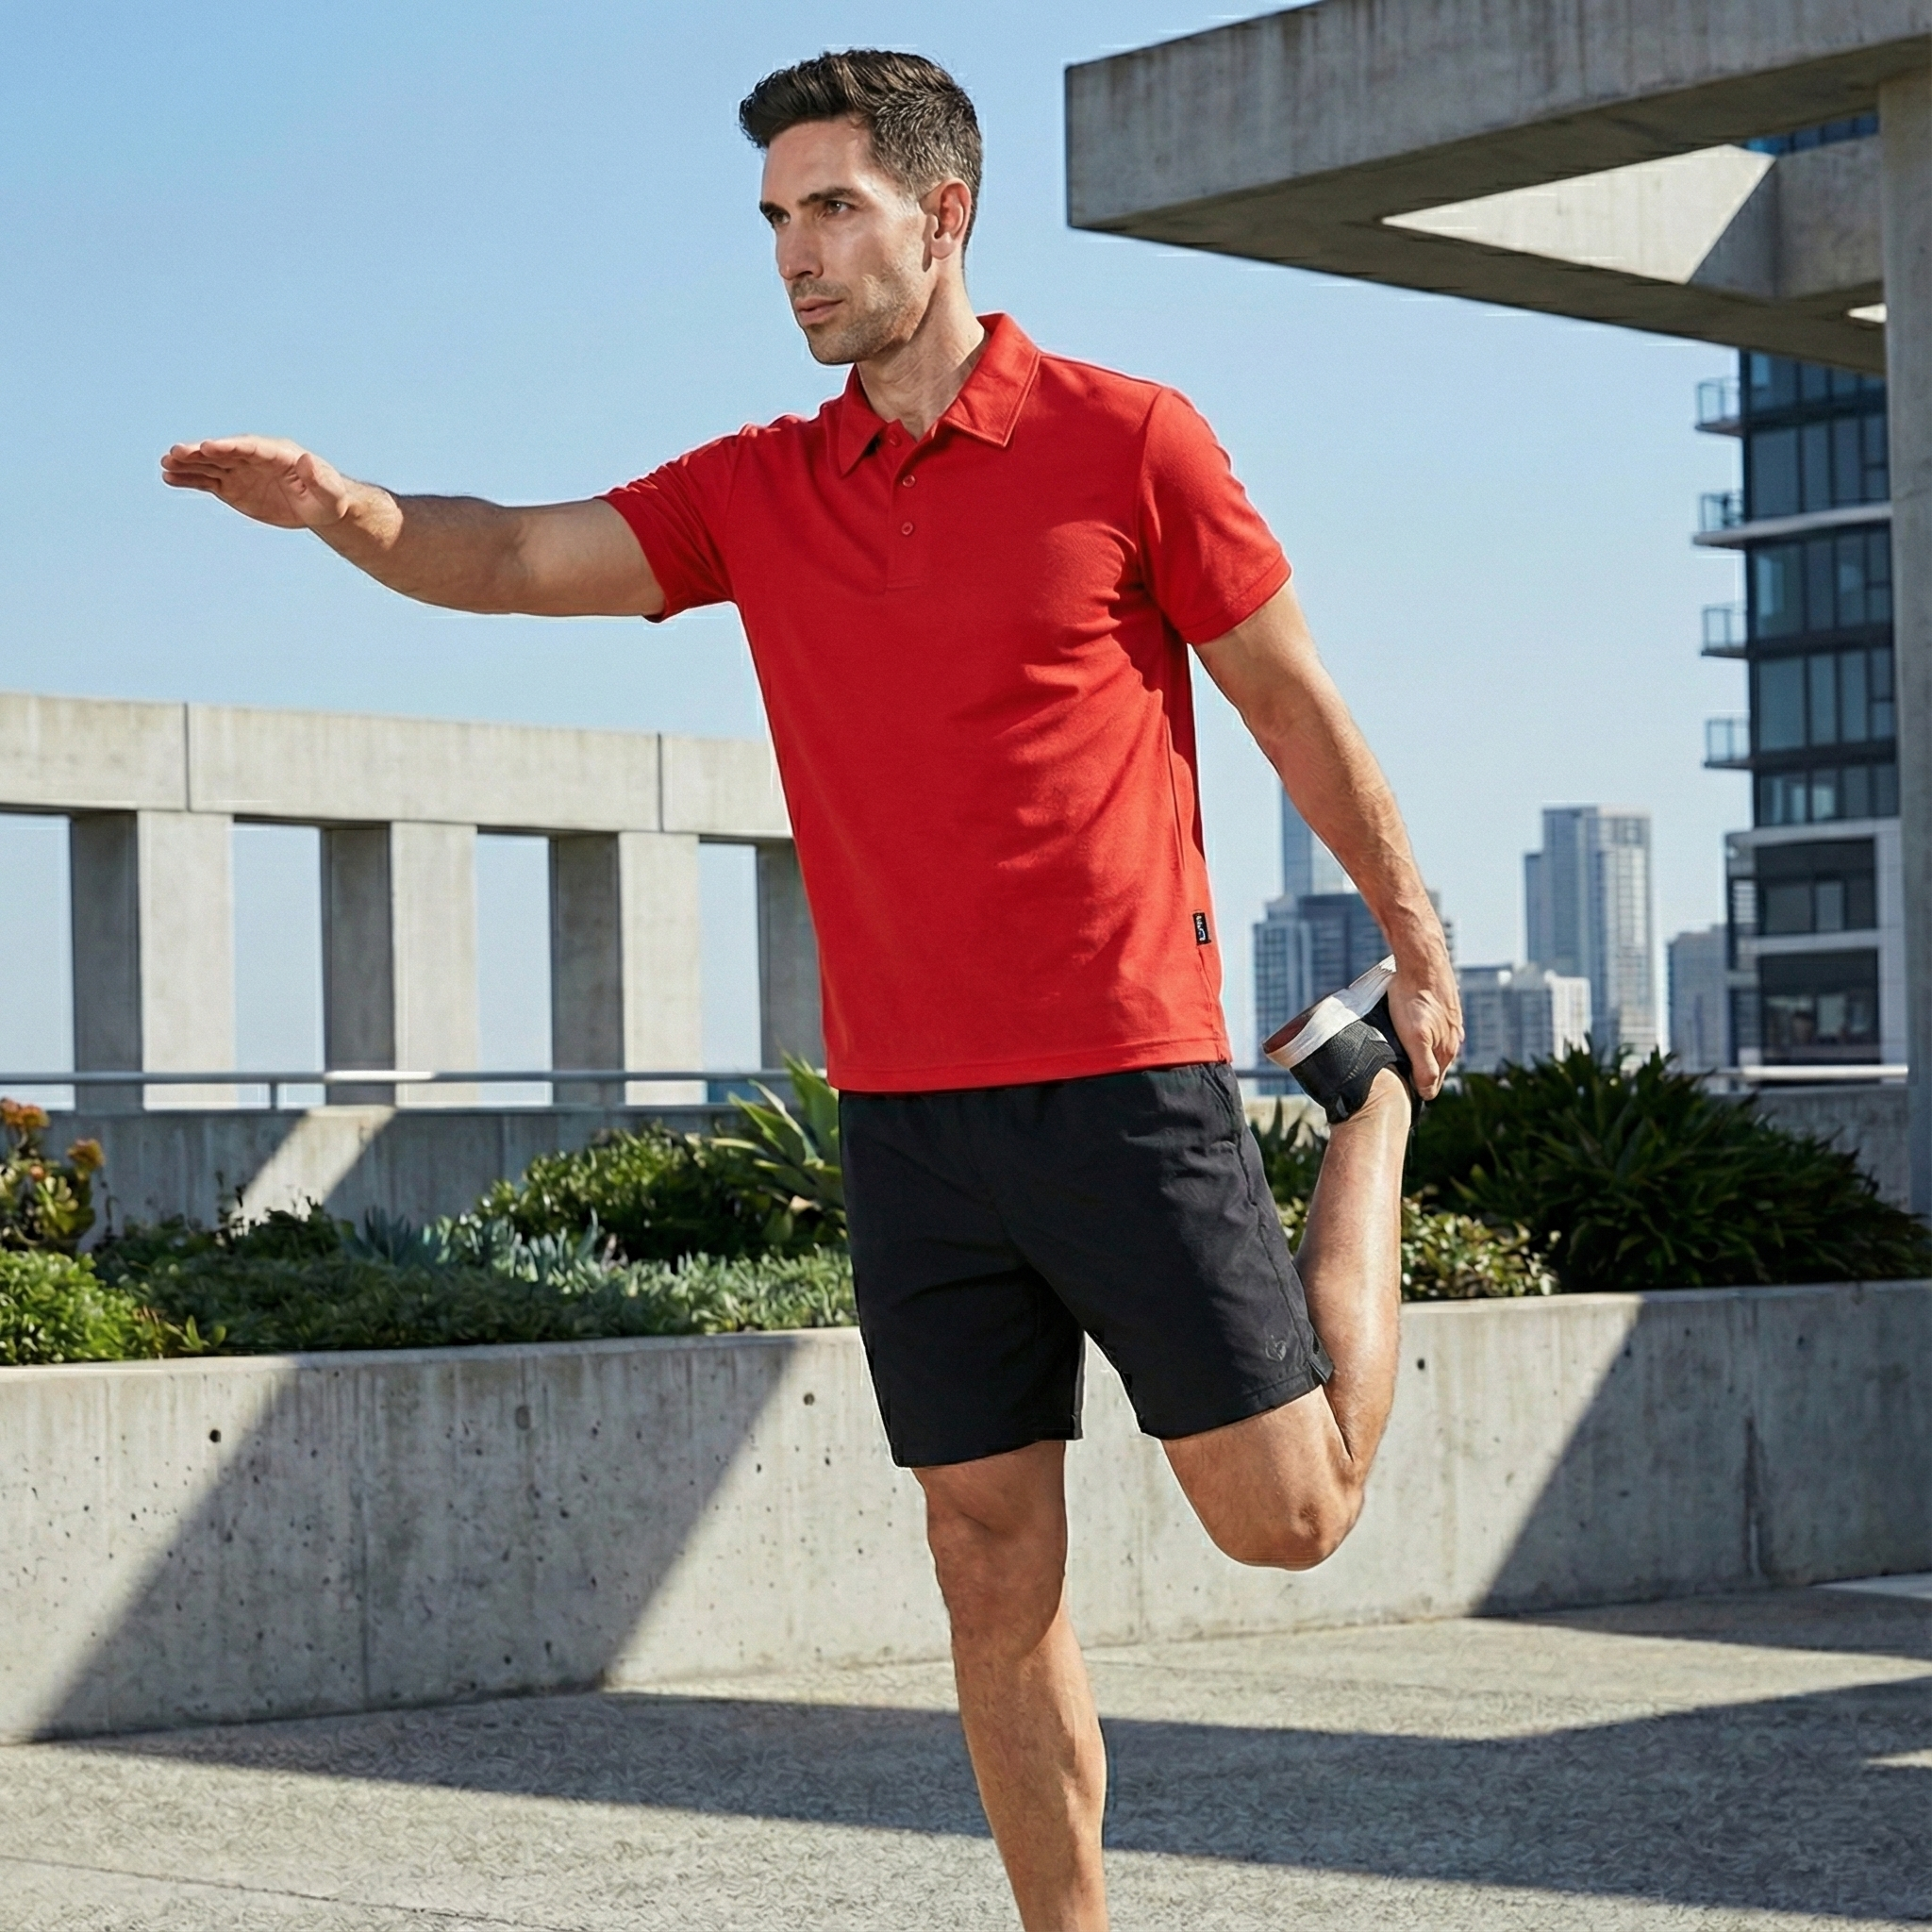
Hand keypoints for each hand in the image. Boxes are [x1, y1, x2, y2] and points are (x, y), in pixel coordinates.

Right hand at [160, 435, 355, 530]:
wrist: (319, 507)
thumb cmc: (328, 498)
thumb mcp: (329, 491)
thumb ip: (319, 476)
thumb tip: (307, 459)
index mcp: (277, 454)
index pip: (248, 447)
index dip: (228, 446)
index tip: (207, 446)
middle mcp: (254, 458)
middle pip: (224, 452)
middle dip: (200, 452)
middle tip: (175, 452)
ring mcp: (241, 471)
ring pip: (211, 465)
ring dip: (188, 464)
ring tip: (166, 464)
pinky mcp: (233, 487)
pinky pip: (208, 481)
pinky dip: (190, 479)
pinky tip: (170, 478)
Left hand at [1388, 958, 1462, 1100]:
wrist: (1422, 962)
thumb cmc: (1412, 999)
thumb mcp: (1416, 1038)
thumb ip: (1424, 1067)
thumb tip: (1429, 1093)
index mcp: (1447, 1050)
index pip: (1435, 1083)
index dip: (1419, 1090)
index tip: (1401, 1093)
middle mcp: (1453, 1038)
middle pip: (1437, 1067)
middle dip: (1422, 1076)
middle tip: (1402, 1080)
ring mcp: (1451, 1023)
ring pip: (1437, 1048)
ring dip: (1425, 1057)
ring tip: (1406, 1061)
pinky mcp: (1445, 1009)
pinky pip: (1436, 1030)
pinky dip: (1427, 1038)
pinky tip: (1417, 1035)